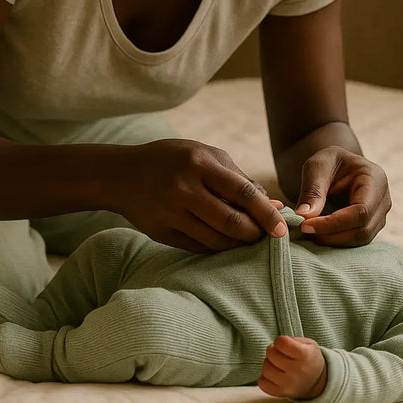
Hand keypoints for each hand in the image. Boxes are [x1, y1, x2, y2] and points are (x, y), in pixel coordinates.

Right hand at [111, 139, 286, 252]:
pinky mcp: (161, 233)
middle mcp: (183, 189)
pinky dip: (217, 248)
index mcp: (199, 164)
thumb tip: (272, 204)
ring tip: (248, 239)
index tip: (282, 227)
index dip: (266, 213)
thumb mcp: (204, 155)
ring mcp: (170, 213)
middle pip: (231, 222)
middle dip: (254, 234)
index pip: (242, 193)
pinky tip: (226, 242)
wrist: (120, 175)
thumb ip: (238, 178)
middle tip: (266, 237)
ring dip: (238, 244)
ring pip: (216, 240)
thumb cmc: (172, 160)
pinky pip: (198, 247)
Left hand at [258, 336, 326, 399]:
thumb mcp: (308, 343)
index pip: (281, 342)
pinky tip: (274, 375)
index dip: (280, 340)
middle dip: (273, 351)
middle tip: (280, 354)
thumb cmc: (308, 358)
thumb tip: (274, 346)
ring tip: (277, 364)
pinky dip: (265, 378)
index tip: (284, 344)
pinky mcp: (281, 393)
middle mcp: (297, 371)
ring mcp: (288, 384)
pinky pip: (262, 383)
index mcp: (305, 355)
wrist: (316, 380)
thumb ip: (291, 340)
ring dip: (268, 364)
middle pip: (271, 354)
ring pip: (265, 369)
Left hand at [294, 146, 390, 245]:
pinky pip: (356, 241)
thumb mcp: (317, 167)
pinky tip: (317, 234)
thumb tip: (304, 216)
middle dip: (332, 235)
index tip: (305, 225)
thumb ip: (313, 190)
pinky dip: (336, 241)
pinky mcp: (372, 226)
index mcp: (375, 179)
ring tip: (309, 231)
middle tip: (303, 230)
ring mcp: (380, 215)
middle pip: (363, 230)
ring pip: (360, 239)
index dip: (334, 223)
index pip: (361, 211)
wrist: (338, 167)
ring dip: (332, 240)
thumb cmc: (328, 163)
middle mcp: (383, 200)